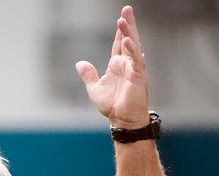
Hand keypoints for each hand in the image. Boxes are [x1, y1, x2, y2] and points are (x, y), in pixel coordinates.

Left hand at [75, 6, 149, 128]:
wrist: (122, 120)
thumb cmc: (112, 106)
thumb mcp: (95, 88)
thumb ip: (89, 75)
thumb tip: (80, 63)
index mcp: (118, 65)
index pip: (119, 43)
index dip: (120, 30)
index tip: (121, 17)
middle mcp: (128, 64)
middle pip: (128, 39)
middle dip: (128, 24)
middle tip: (127, 9)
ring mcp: (135, 69)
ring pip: (133, 46)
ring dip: (128, 32)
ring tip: (123, 19)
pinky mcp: (139, 77)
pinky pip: (136, 61)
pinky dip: (132, 50)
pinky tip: (126, 40)